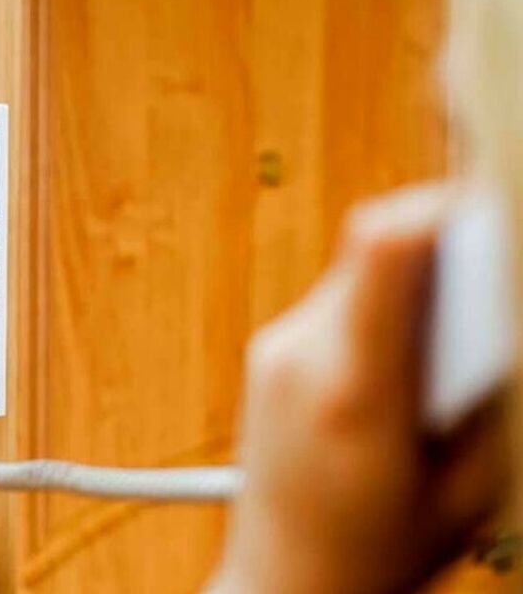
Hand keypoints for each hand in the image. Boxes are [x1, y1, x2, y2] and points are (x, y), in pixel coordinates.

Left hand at [212, 189, 508, 592]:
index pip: (384, 247)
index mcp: (356, 390)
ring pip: (357, 267)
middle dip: (442, 251)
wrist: (282, 577)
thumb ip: (492, 390)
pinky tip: (399, 363)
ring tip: (438, 348)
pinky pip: (338, 298)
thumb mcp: (468, 487)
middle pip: (375, 244)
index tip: (488, 213)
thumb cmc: (374, 551)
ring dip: (412, 283)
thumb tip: (497, 312)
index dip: (440, 209)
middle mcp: (301, 354)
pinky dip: (380, 306)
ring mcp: (276, 348)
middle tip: (485, 295)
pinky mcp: (269, 350)